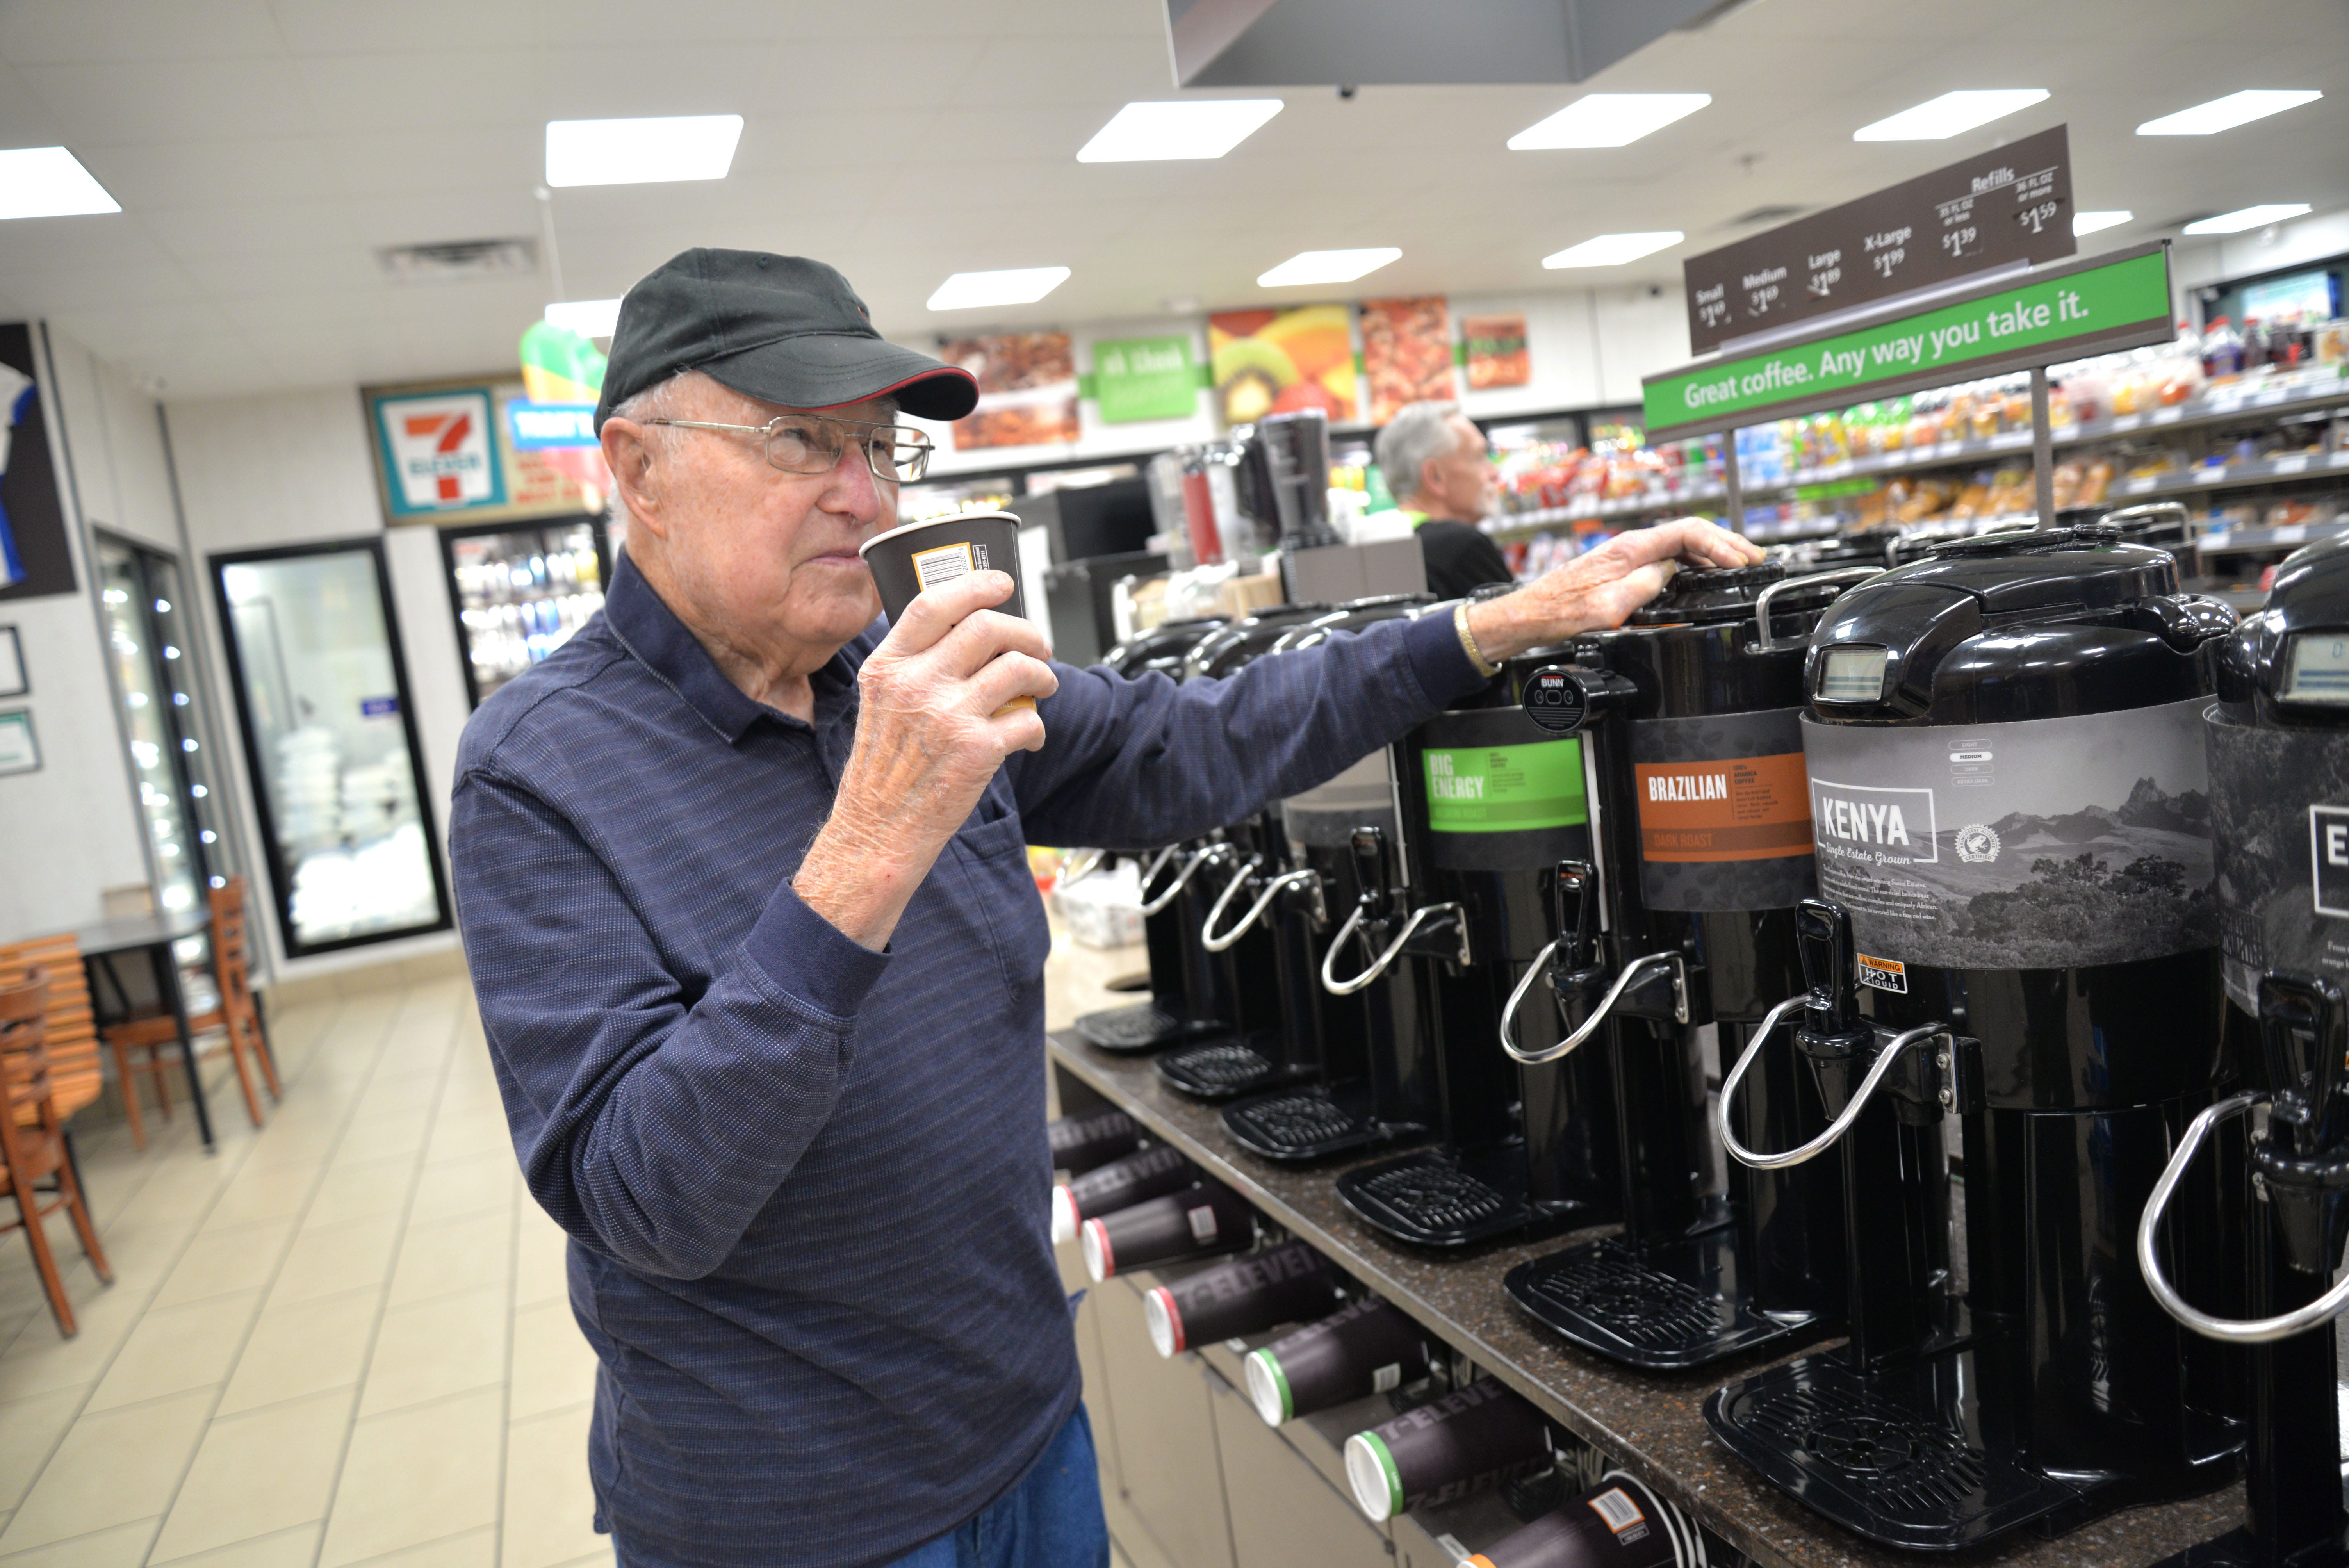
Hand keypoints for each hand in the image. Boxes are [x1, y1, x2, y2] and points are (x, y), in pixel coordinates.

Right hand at [794, 571, 1057, 949]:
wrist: (876, 833)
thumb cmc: (882, 774)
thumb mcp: (880, 704)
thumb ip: (912, 666)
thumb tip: (966, 634)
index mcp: (887, 667)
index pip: (934, 604)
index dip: (976, 585)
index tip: (1002, 584)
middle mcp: (915, 684)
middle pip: (988, 627)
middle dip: (1026, 632)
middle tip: (1037, 647)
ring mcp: (947, 715)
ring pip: (1018, 668)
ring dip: (1042, 675)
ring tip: (1042, 686)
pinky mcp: (977, 749)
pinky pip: (1028, 720)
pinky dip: (1037, 727)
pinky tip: (1026, 738)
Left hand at [1465, 517, 1762, 662]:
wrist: (1530, 616)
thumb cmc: (1559, 612)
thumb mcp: (1608, 606)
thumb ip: (1645, 586)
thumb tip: (1670, 573)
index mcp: (1629, 548)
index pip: (1687, 531)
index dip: (1719, 544)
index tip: (1738, 562)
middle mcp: (1630, 547)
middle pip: (1689, 533)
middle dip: (1725, 543)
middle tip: (1754, 558)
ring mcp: (1627, 556)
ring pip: (1681, 546)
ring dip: (1712, 554)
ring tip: (1738, 565)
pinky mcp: (1623, 569)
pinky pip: (1668, 560)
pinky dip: (1693, 564)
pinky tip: (1704, 576)